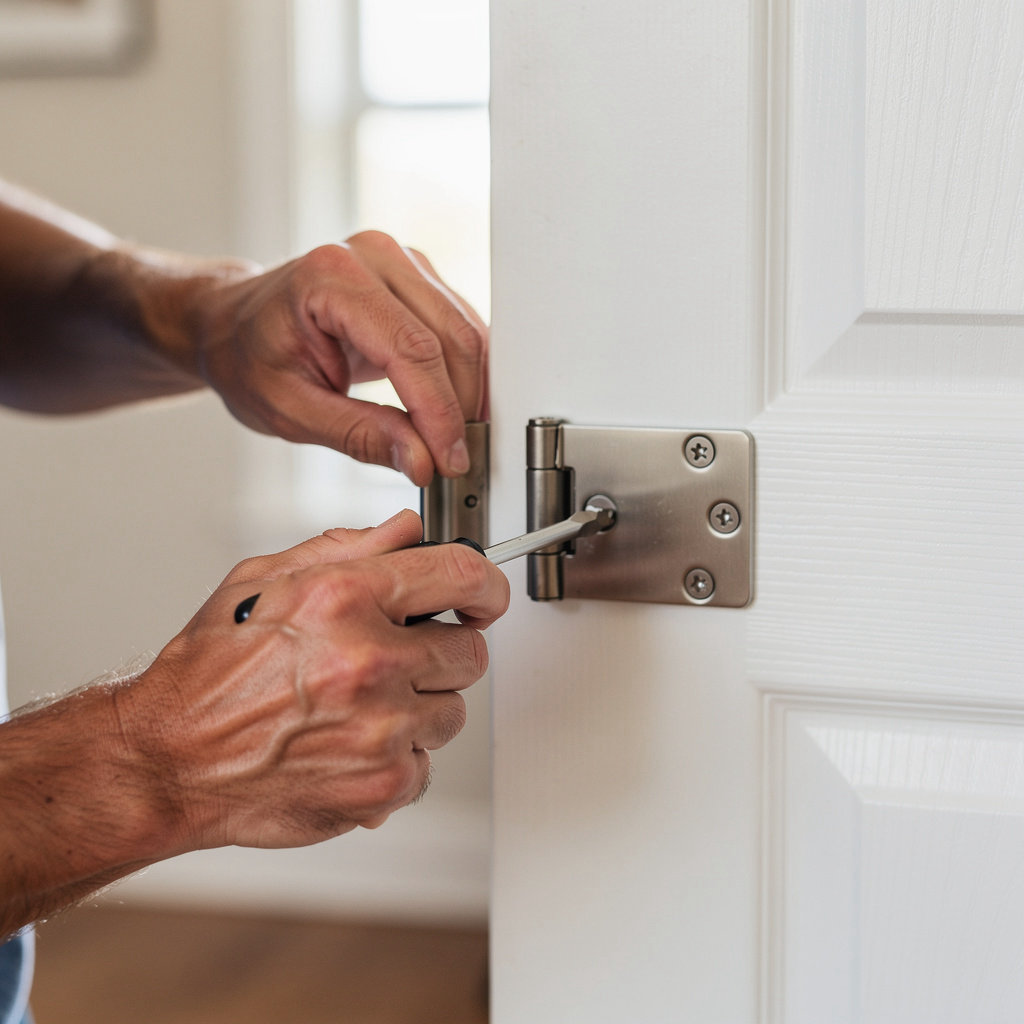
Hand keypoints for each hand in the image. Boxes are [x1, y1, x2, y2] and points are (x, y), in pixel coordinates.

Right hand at [115, 509, 508, 850]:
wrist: (170, 760)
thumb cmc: (209, 674)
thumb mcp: (264, 580)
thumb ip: (347, 547)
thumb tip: (407, 530)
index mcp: (343, 599)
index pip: (461, 575)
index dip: (486, 586)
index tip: (485, 597)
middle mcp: (368, 661)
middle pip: (469, 651)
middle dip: (439, 654)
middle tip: (393, 661)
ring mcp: (380, 727)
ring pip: (451, 711)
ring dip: (418, 709)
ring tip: (357, 707)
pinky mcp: (382, 783)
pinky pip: (426, 764)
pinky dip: (396, 759)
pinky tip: (349, 746)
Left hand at [193, 232, 487, 485]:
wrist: (232, 325)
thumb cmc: (248, 359)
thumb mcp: (290, 411)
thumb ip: (360, 435)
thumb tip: (422, 460)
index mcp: (331, 276)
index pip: (411, 347)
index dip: (439, 410)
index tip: (450, 460)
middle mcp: (373, 255)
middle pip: (450, 336)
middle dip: (462, 406)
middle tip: (456, 462)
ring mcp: (400, 262)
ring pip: (465, 333)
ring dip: (470, 393)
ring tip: (454, 443)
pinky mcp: (417, 279)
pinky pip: (459, 329)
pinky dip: (462, 377)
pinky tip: (451, 413)